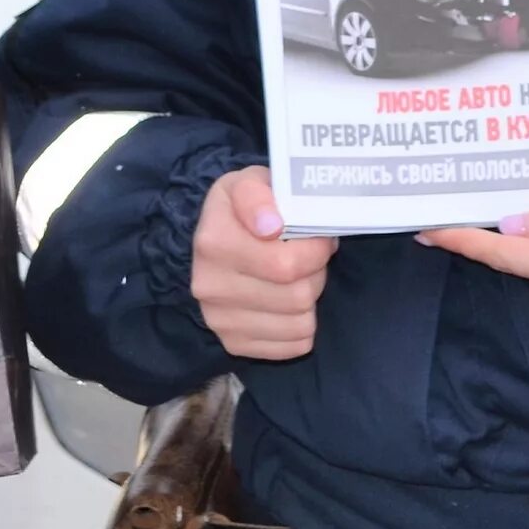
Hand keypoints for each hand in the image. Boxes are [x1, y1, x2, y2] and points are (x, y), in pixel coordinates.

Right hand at [190, 165, 335, 360]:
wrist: (214, 241)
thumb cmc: (243, 210)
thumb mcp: (248, 183)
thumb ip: (258, 194)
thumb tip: (270, 226)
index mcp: (214, 242)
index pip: (287, 264)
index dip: (317, 250)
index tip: (318, 236)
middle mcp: (210, 285)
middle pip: (298, 296)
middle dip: (316, 273)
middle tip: (311, 257)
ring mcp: (219, 320)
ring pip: (301, 323)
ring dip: (311, 300)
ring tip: (299, 278)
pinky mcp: (233, 344)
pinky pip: (294, 346)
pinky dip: (302, 326)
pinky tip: (290, 304)